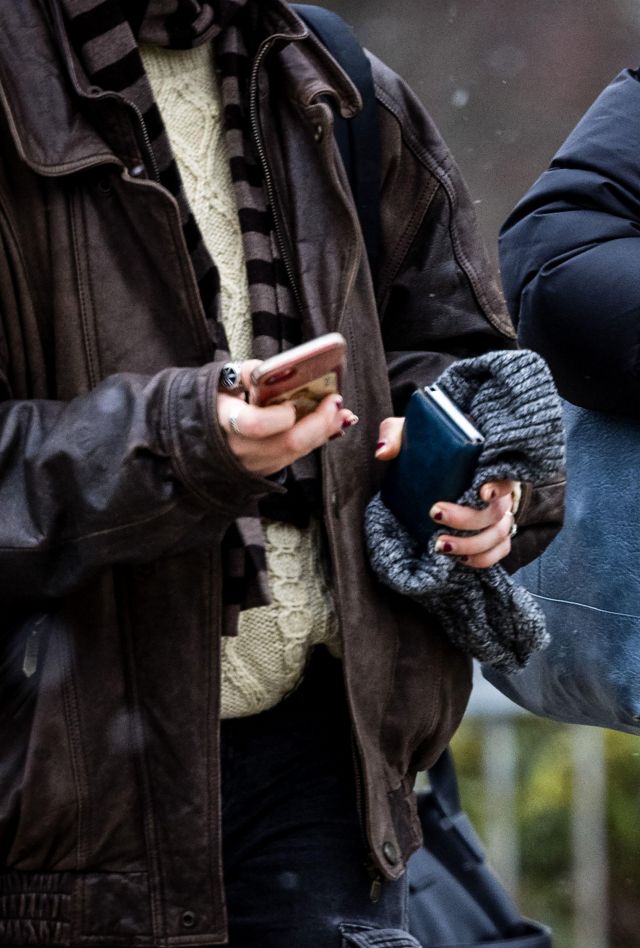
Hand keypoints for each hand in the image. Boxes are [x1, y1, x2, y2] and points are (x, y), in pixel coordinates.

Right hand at [218, 360, 357, 476]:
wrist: (198, 436)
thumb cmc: (214, 401)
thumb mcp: (221, 380)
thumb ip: (247, 372)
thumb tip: (275, 370)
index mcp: (223, 420)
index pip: (254, 424)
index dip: (280, 416)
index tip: (295, 401)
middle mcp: (239, 448)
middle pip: (287, 442)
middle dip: (318, 423)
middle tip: (335, 402)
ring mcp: (253, 464)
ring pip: (296, 453)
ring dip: (323, 432)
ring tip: (340, 412)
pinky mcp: (265, 470)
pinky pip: (296, 456)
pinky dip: (315, 440)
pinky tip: (328, 424)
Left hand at [375, 416, 517, 568]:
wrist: (433, 465)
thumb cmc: (427, 445)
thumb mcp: (410, 432)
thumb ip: (395, 435)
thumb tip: (383, 453)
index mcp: (487, 462)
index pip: (506, 474)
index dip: (499, 485)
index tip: (481, 492)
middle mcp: (498, 489)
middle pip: (497, 510)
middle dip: (468, 519)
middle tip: (435, 514)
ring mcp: (498, 513)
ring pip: (498, 535)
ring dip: (471, 545)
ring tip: (439, 546)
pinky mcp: (493, 532)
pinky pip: (499, 550)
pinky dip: (483, 559)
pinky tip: (459, 559)